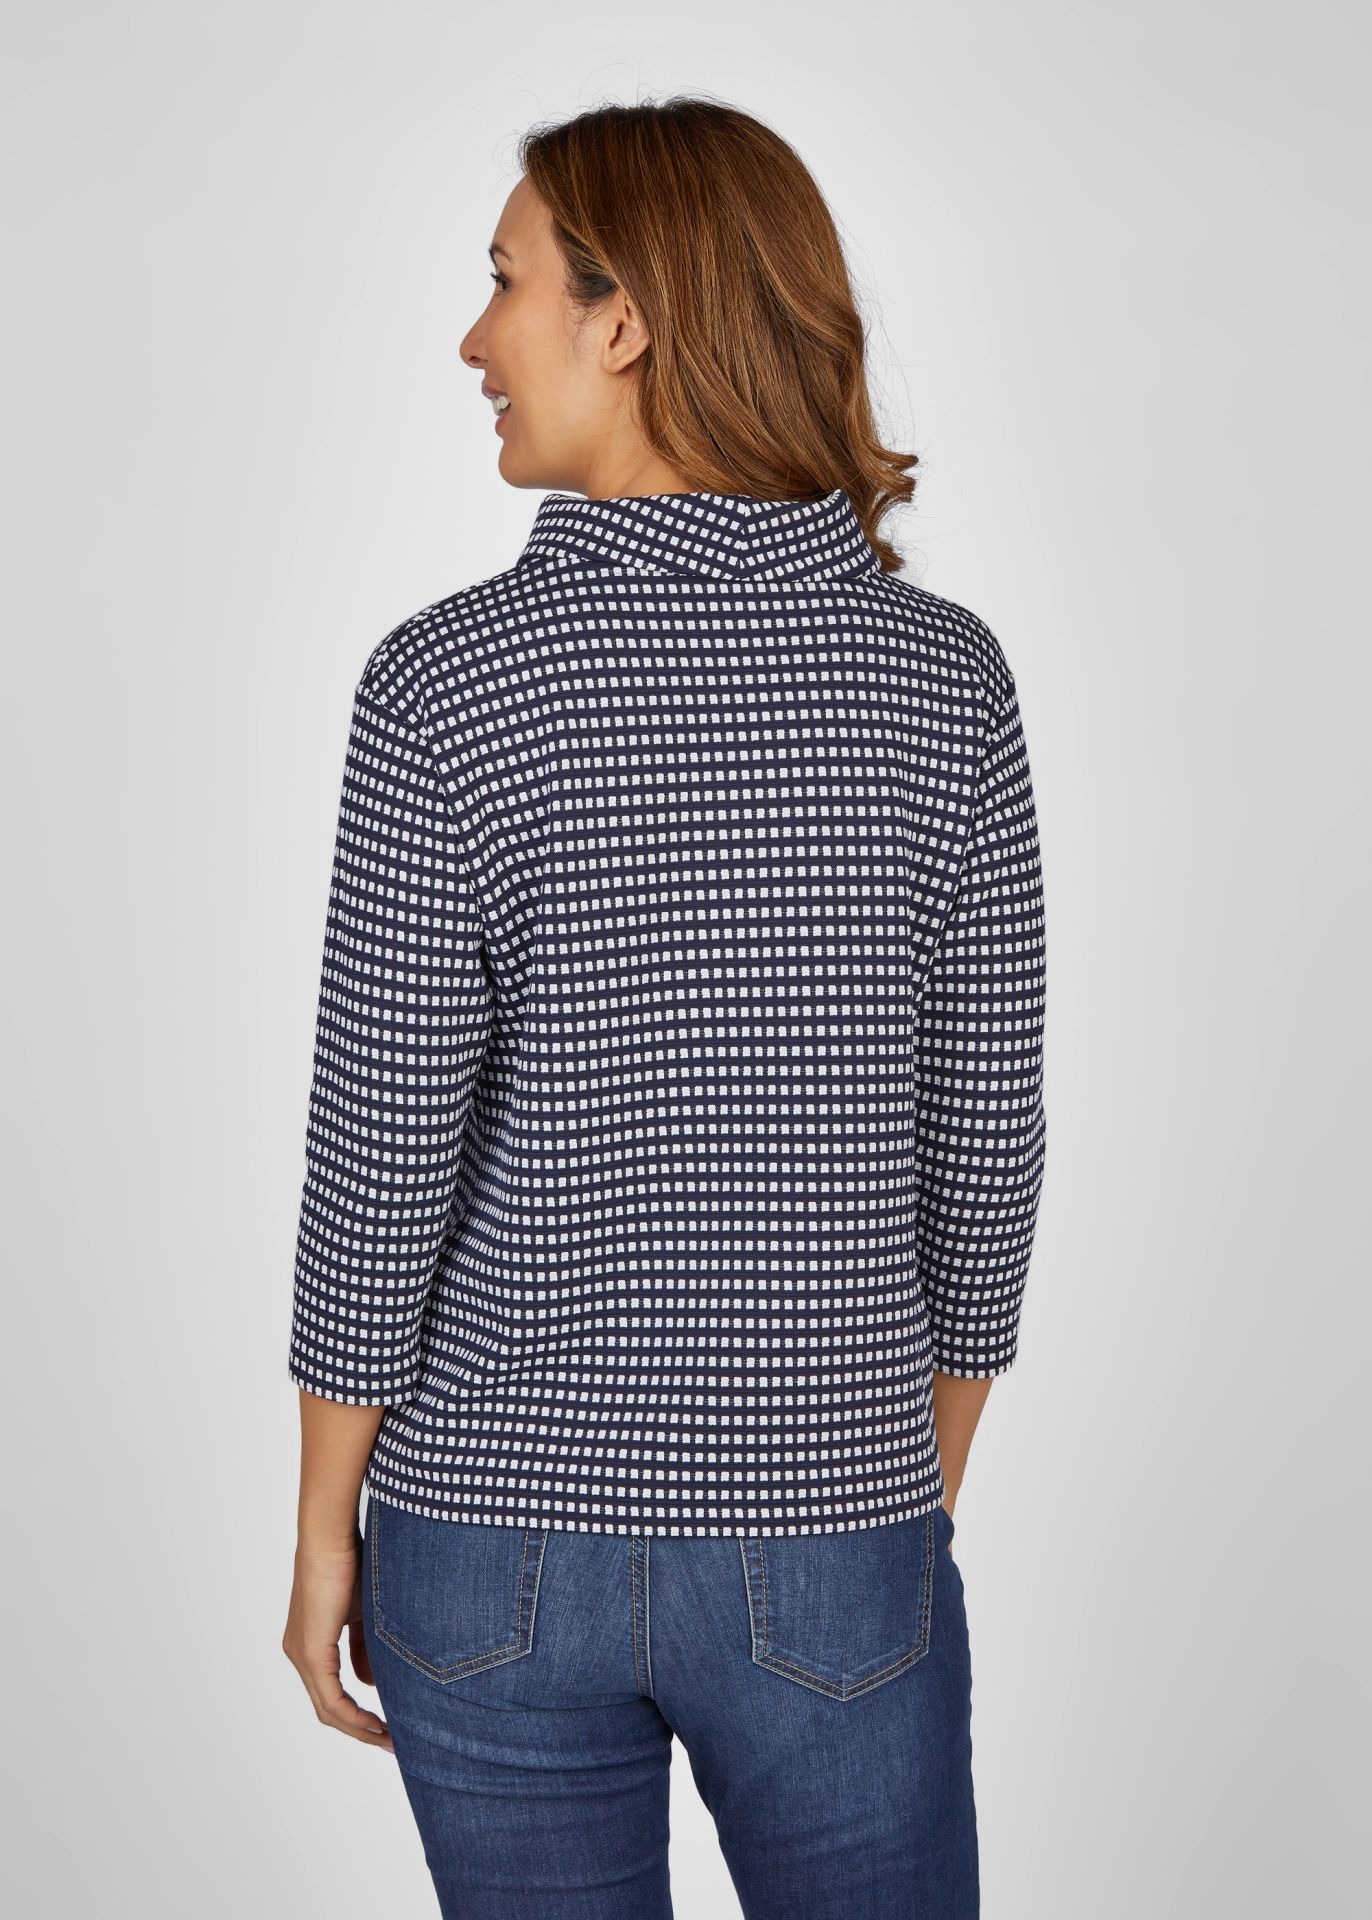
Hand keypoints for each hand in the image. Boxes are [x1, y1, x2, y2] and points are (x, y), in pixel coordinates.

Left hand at [282, 1530, 393, 1752]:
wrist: (331, 1537)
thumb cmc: (351, 1560)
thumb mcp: (363, 1613)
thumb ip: (366, 1648)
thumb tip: (372, 1683)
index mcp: (309, 1643)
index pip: (331, 1691)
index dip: (357, 1713)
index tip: (387, 1724)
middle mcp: (299, 1653)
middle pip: (328, 1708)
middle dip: (360, 1729)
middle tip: (391, 1742)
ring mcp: (302, 1655)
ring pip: (328, 1709)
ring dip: (359, 1729)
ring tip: (388, 1740)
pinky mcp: (311, 1652)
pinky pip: (331, 1699)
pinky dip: (353, 1716)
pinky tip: (375, 1725)